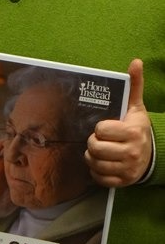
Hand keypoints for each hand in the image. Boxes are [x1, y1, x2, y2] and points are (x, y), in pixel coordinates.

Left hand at [85, 59, 152, 186]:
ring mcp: (128, 169)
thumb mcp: (136, 106)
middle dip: (93, 142)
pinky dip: (96, 172)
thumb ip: (134, 84)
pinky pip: (99, 179)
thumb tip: (136, 61)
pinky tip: (101, 164)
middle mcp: (132, 153)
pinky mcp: (123, 182)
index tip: (104, 127)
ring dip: (91, 157)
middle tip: (97, 139)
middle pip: (96, 148)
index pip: (102, 130)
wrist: (152, 154)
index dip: (99, 128)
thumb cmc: (137, 127)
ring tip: (97, 150)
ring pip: (95, 164)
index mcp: (133, 132)